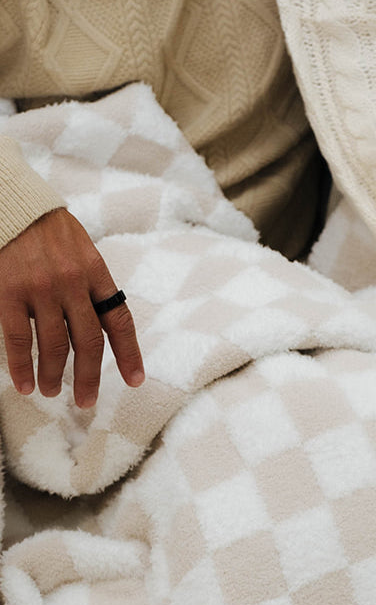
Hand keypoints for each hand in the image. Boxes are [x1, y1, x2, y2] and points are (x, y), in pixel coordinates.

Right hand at [0, 208, 143, 408]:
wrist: (12, 203)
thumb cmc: (46, 229)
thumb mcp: (80, 249)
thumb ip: (91, 285)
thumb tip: (102, 325)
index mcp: (95, 271)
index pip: (118, 320)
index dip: (129, 354)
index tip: (134, 380)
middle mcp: (71, 282)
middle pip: (88, 341)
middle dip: (88, 377)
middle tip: (86, 401)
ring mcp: (40, 287)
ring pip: (53, 344)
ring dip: (53, 374)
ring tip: (50, 391)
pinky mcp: (9, 290)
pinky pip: (17, 337)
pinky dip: (22, 365)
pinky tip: (24, 383)